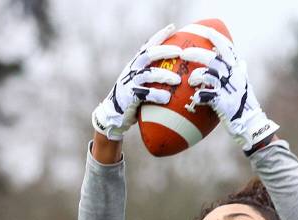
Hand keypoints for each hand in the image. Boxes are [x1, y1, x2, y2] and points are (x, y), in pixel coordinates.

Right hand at [91, 25, 181, 139]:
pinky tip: (167, 98)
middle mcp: (132, 70)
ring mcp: (129, 82)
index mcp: (137, 64)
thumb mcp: (144, 83)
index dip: (160, 36)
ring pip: (147, 74)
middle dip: (164, 51)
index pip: (149, 45)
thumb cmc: (135, 98)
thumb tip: (182, 73)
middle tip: (180, 52)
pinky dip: (156, 95)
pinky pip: (144, 94)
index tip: (173, 27)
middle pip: (148, 55)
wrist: (115, 114)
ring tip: (177, 80)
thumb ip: (156, 75)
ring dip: (164, 75)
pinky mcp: (129, 96)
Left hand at [182, 27, 278, 150]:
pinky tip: (196, 98)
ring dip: (196, 76)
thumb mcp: (246, 85)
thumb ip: (242, 72)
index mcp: (238, 71)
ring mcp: (228, 89)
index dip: (216, 38)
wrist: (251, 124)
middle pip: (212, 59)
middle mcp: (234, 77)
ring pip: (208, 74)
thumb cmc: (246, 105)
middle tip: (183, 53)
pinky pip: (206, 95)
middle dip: (196, 54)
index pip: (227, 49)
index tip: (205, 30)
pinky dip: (199, 96)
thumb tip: (242, 62)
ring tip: (189, 81)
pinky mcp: (223, 103)